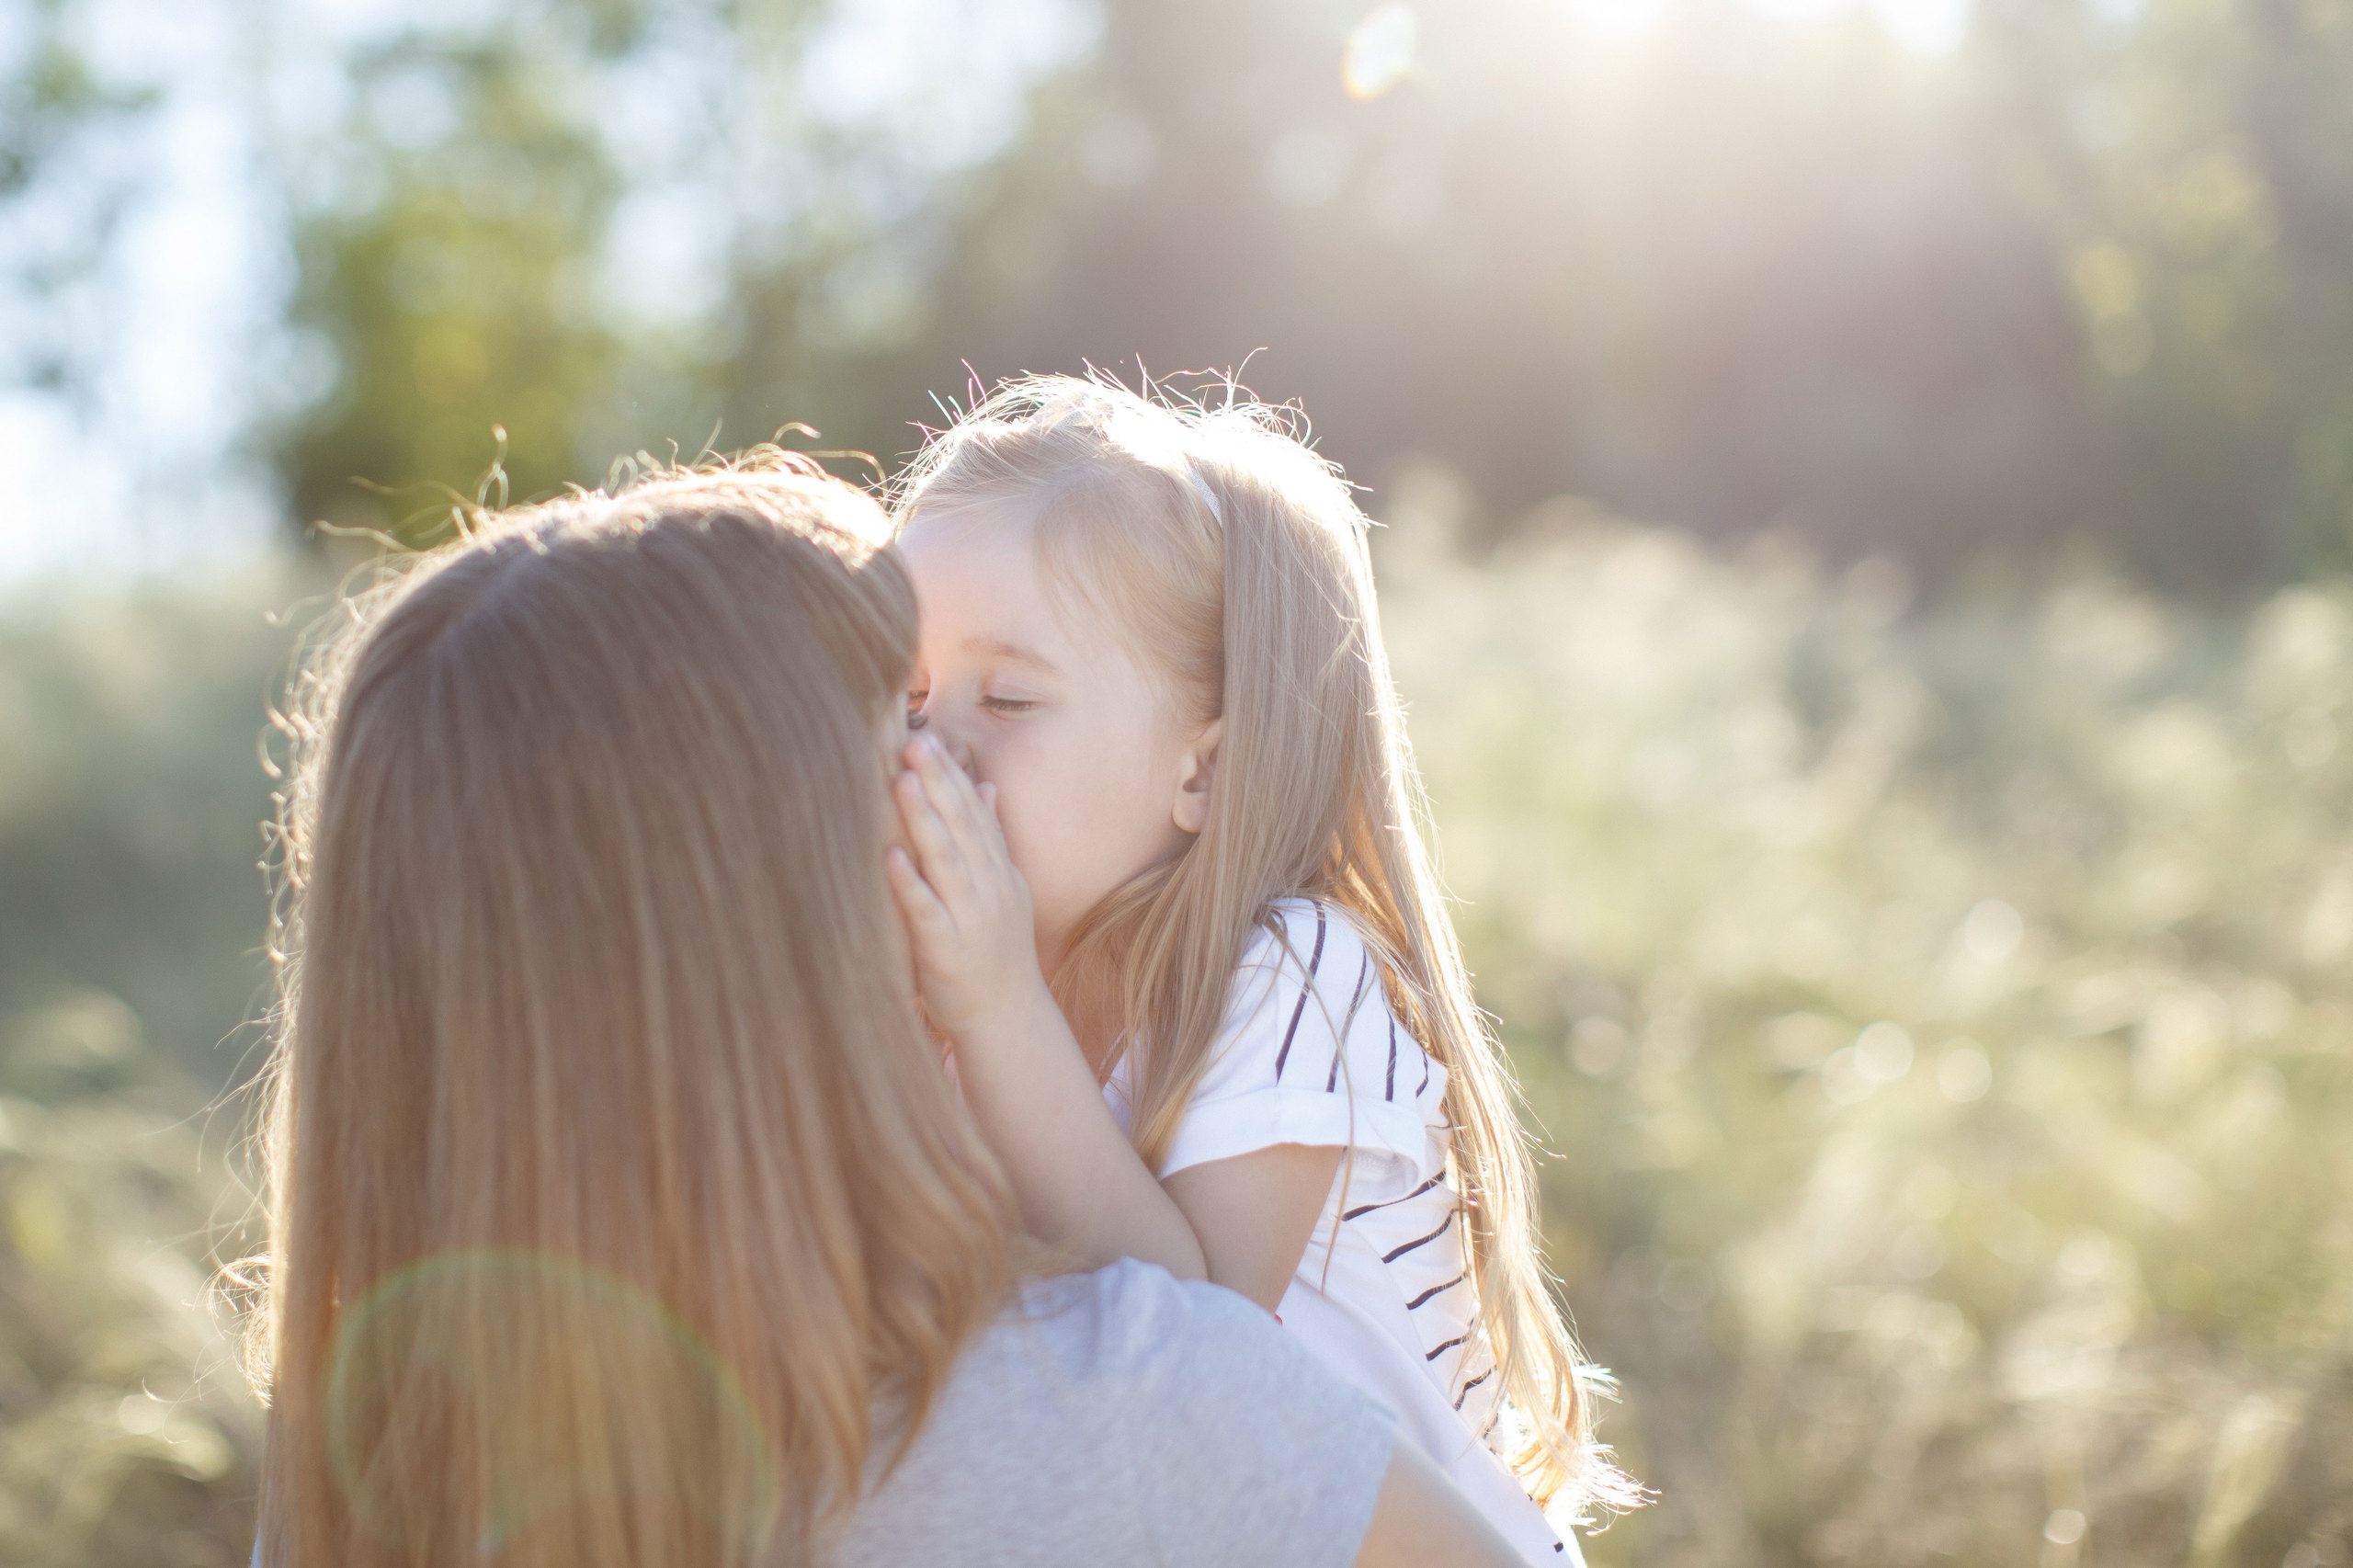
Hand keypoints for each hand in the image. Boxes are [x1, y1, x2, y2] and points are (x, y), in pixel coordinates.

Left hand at [886, 731, 1052, 1040]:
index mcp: (999, 872)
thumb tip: (984, 786)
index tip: (929, 737)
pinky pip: (927, 911)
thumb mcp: (1003, 889)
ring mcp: (970, 917)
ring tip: (903, 781)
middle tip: (913, 741)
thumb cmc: (995, 952)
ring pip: (947, 859)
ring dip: (925, 818)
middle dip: (938, 782)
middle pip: (963, 826)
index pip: (975, 813)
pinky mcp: (947, 948)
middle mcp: (988, 888)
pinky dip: (910, 883)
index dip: (952, 775)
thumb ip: (991, 839)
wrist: (1006, 1017)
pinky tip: (891, 856)